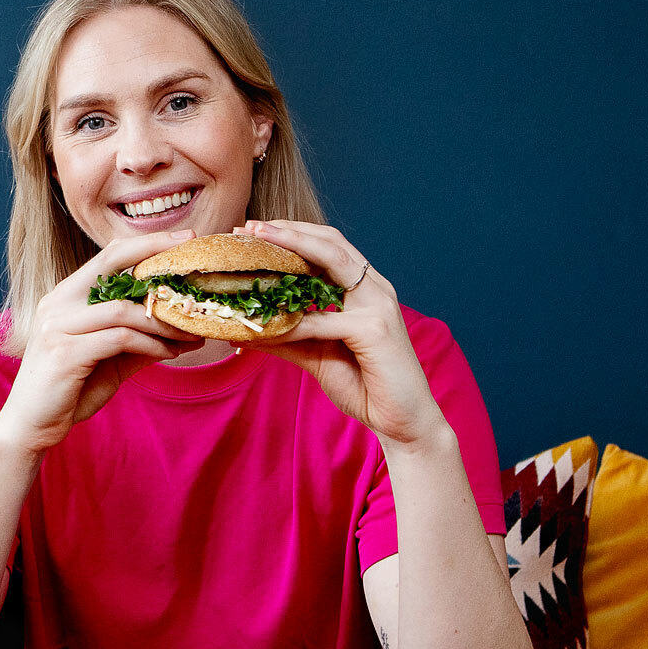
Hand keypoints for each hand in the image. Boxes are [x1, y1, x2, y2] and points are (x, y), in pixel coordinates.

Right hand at [0, 230, 204, 453]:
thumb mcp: (110, 359)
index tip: (185, 239)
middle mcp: (57, 303)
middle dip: (156, 255)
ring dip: (163, 321)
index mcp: (65, 296)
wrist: (32, 426)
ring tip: (189, 333)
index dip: (147, 243)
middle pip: (111, 262)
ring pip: (123, 309)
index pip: (108, 255)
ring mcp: (57, 326)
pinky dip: (151, 344)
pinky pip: (120, 339)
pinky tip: (169, 353)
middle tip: (193, 263)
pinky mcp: (64, 353)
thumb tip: (183, 332)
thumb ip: (140, 340)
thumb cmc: (69, 390)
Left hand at [244, 221, 449, 446]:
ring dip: (290, 250)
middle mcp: (375, 289)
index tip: (253, 230)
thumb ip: (287, 337)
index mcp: (365, 289)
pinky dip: (292, 321)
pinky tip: (265, 325)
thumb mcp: (317, 355)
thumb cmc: (364, 384)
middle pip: (331, 242)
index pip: (328, 246)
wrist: (402, 421)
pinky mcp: (375, 330)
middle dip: (288, 230)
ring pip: (332, 263)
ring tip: (256, 246)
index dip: (292, 233)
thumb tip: (245, 330)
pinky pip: (324, 320)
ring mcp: (378, 306)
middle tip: (249, 227)